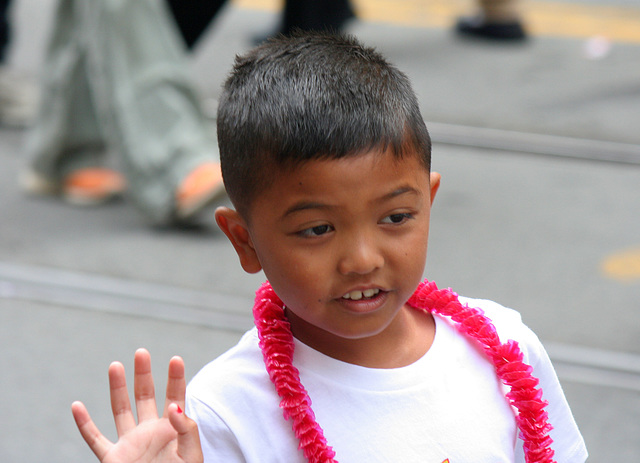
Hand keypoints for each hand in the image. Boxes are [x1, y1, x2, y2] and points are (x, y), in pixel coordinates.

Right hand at [71, 348, 202, 462]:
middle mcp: (150, 432)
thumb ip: (186, 430)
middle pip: (146, 397)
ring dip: (117, 388)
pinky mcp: (112, 459)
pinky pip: (94, 439)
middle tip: (141, 352)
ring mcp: (130, 444)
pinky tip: (77, 405)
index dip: (176, 379)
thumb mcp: (192, 456)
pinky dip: (84, 424)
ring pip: (120, 410)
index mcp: (172, 431)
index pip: (175, 398)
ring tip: (115, 365)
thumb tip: (173, 406)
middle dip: (144, 375)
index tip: (175, 359)